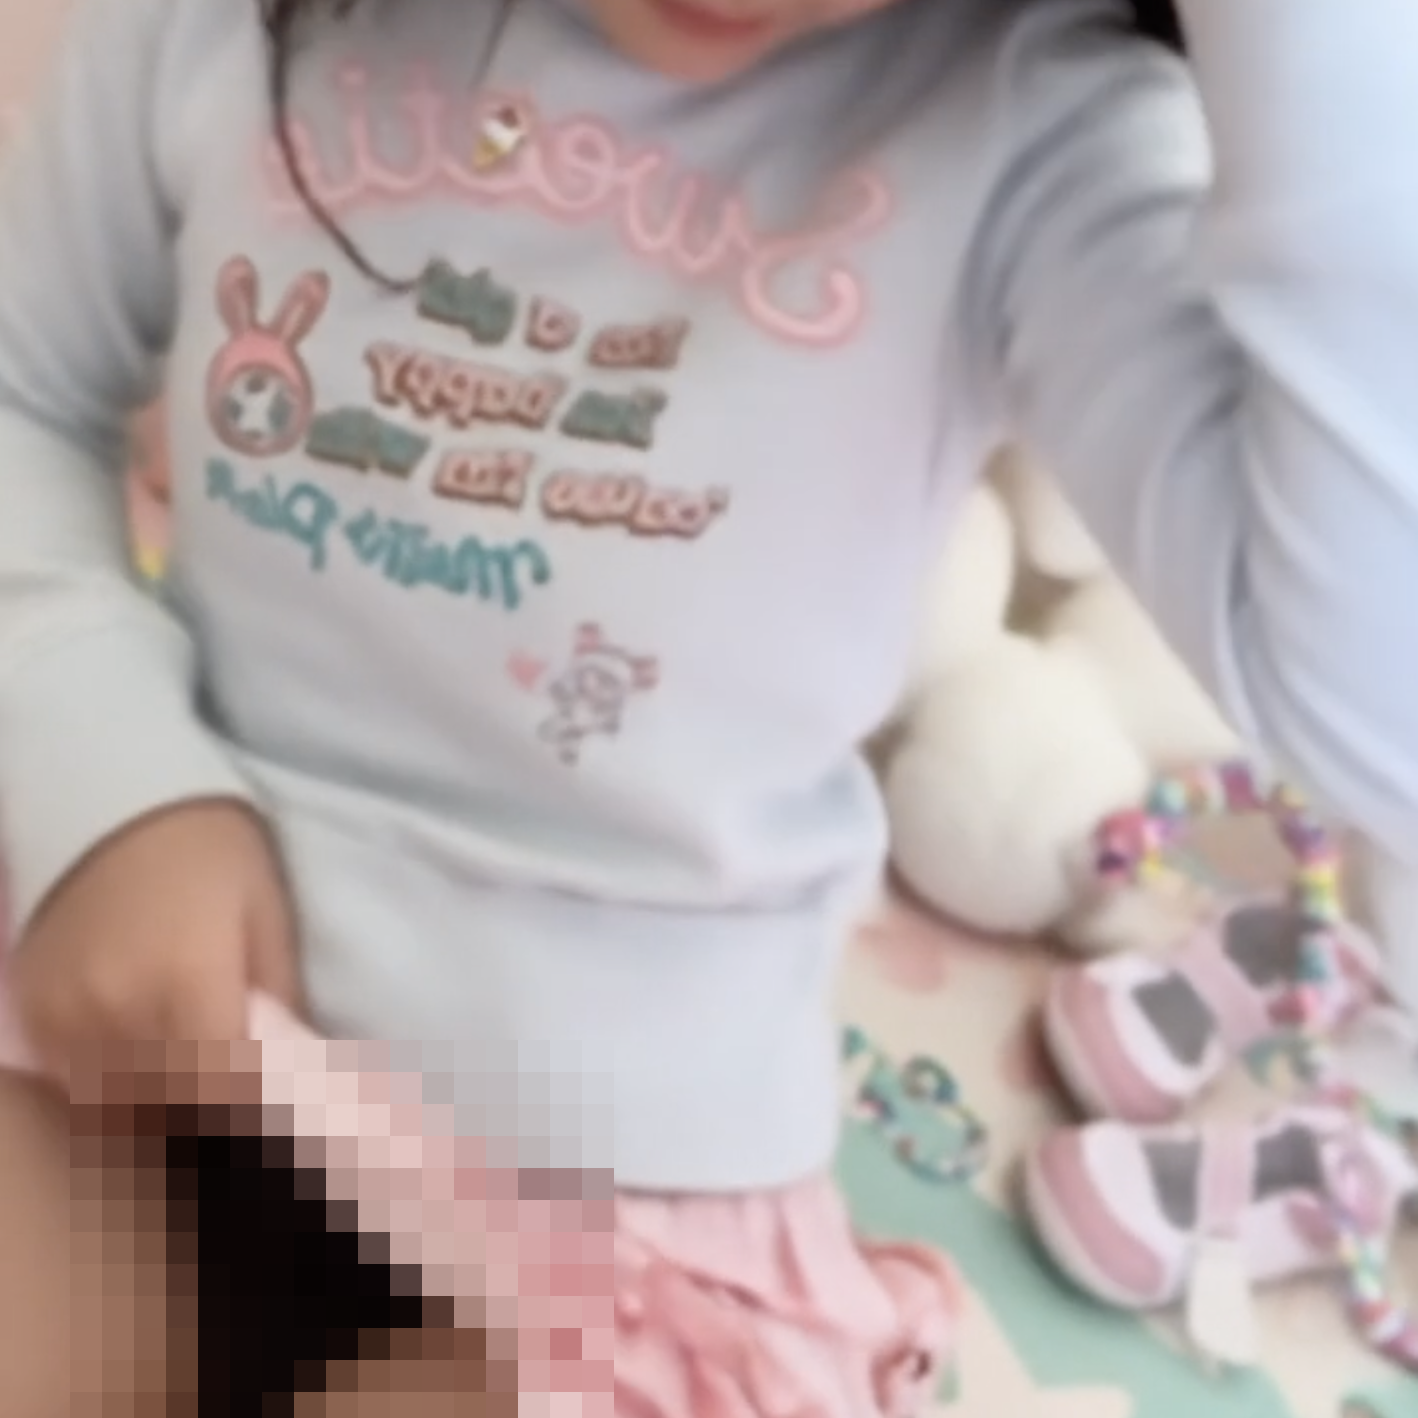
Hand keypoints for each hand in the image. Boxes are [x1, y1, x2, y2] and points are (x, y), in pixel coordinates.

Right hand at [9, 799, 302, 1118]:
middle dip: (203, 1117)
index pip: (221, 1094)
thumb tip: (304, 1068)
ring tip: (190, 1090)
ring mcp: (65, 1014)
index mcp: (189, 981)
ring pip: (112, 1105)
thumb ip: (280, 998)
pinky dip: (108, 1085)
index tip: (270, 1118)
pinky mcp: (33, 1011)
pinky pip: (70, 1080)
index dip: (248, 1117)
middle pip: (164, 1110)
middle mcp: (118, 1008)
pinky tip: (141, 1065)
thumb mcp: (266, 913)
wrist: (112, 798)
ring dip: (153, 1109)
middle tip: (233, 1108)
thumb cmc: (212, 850)